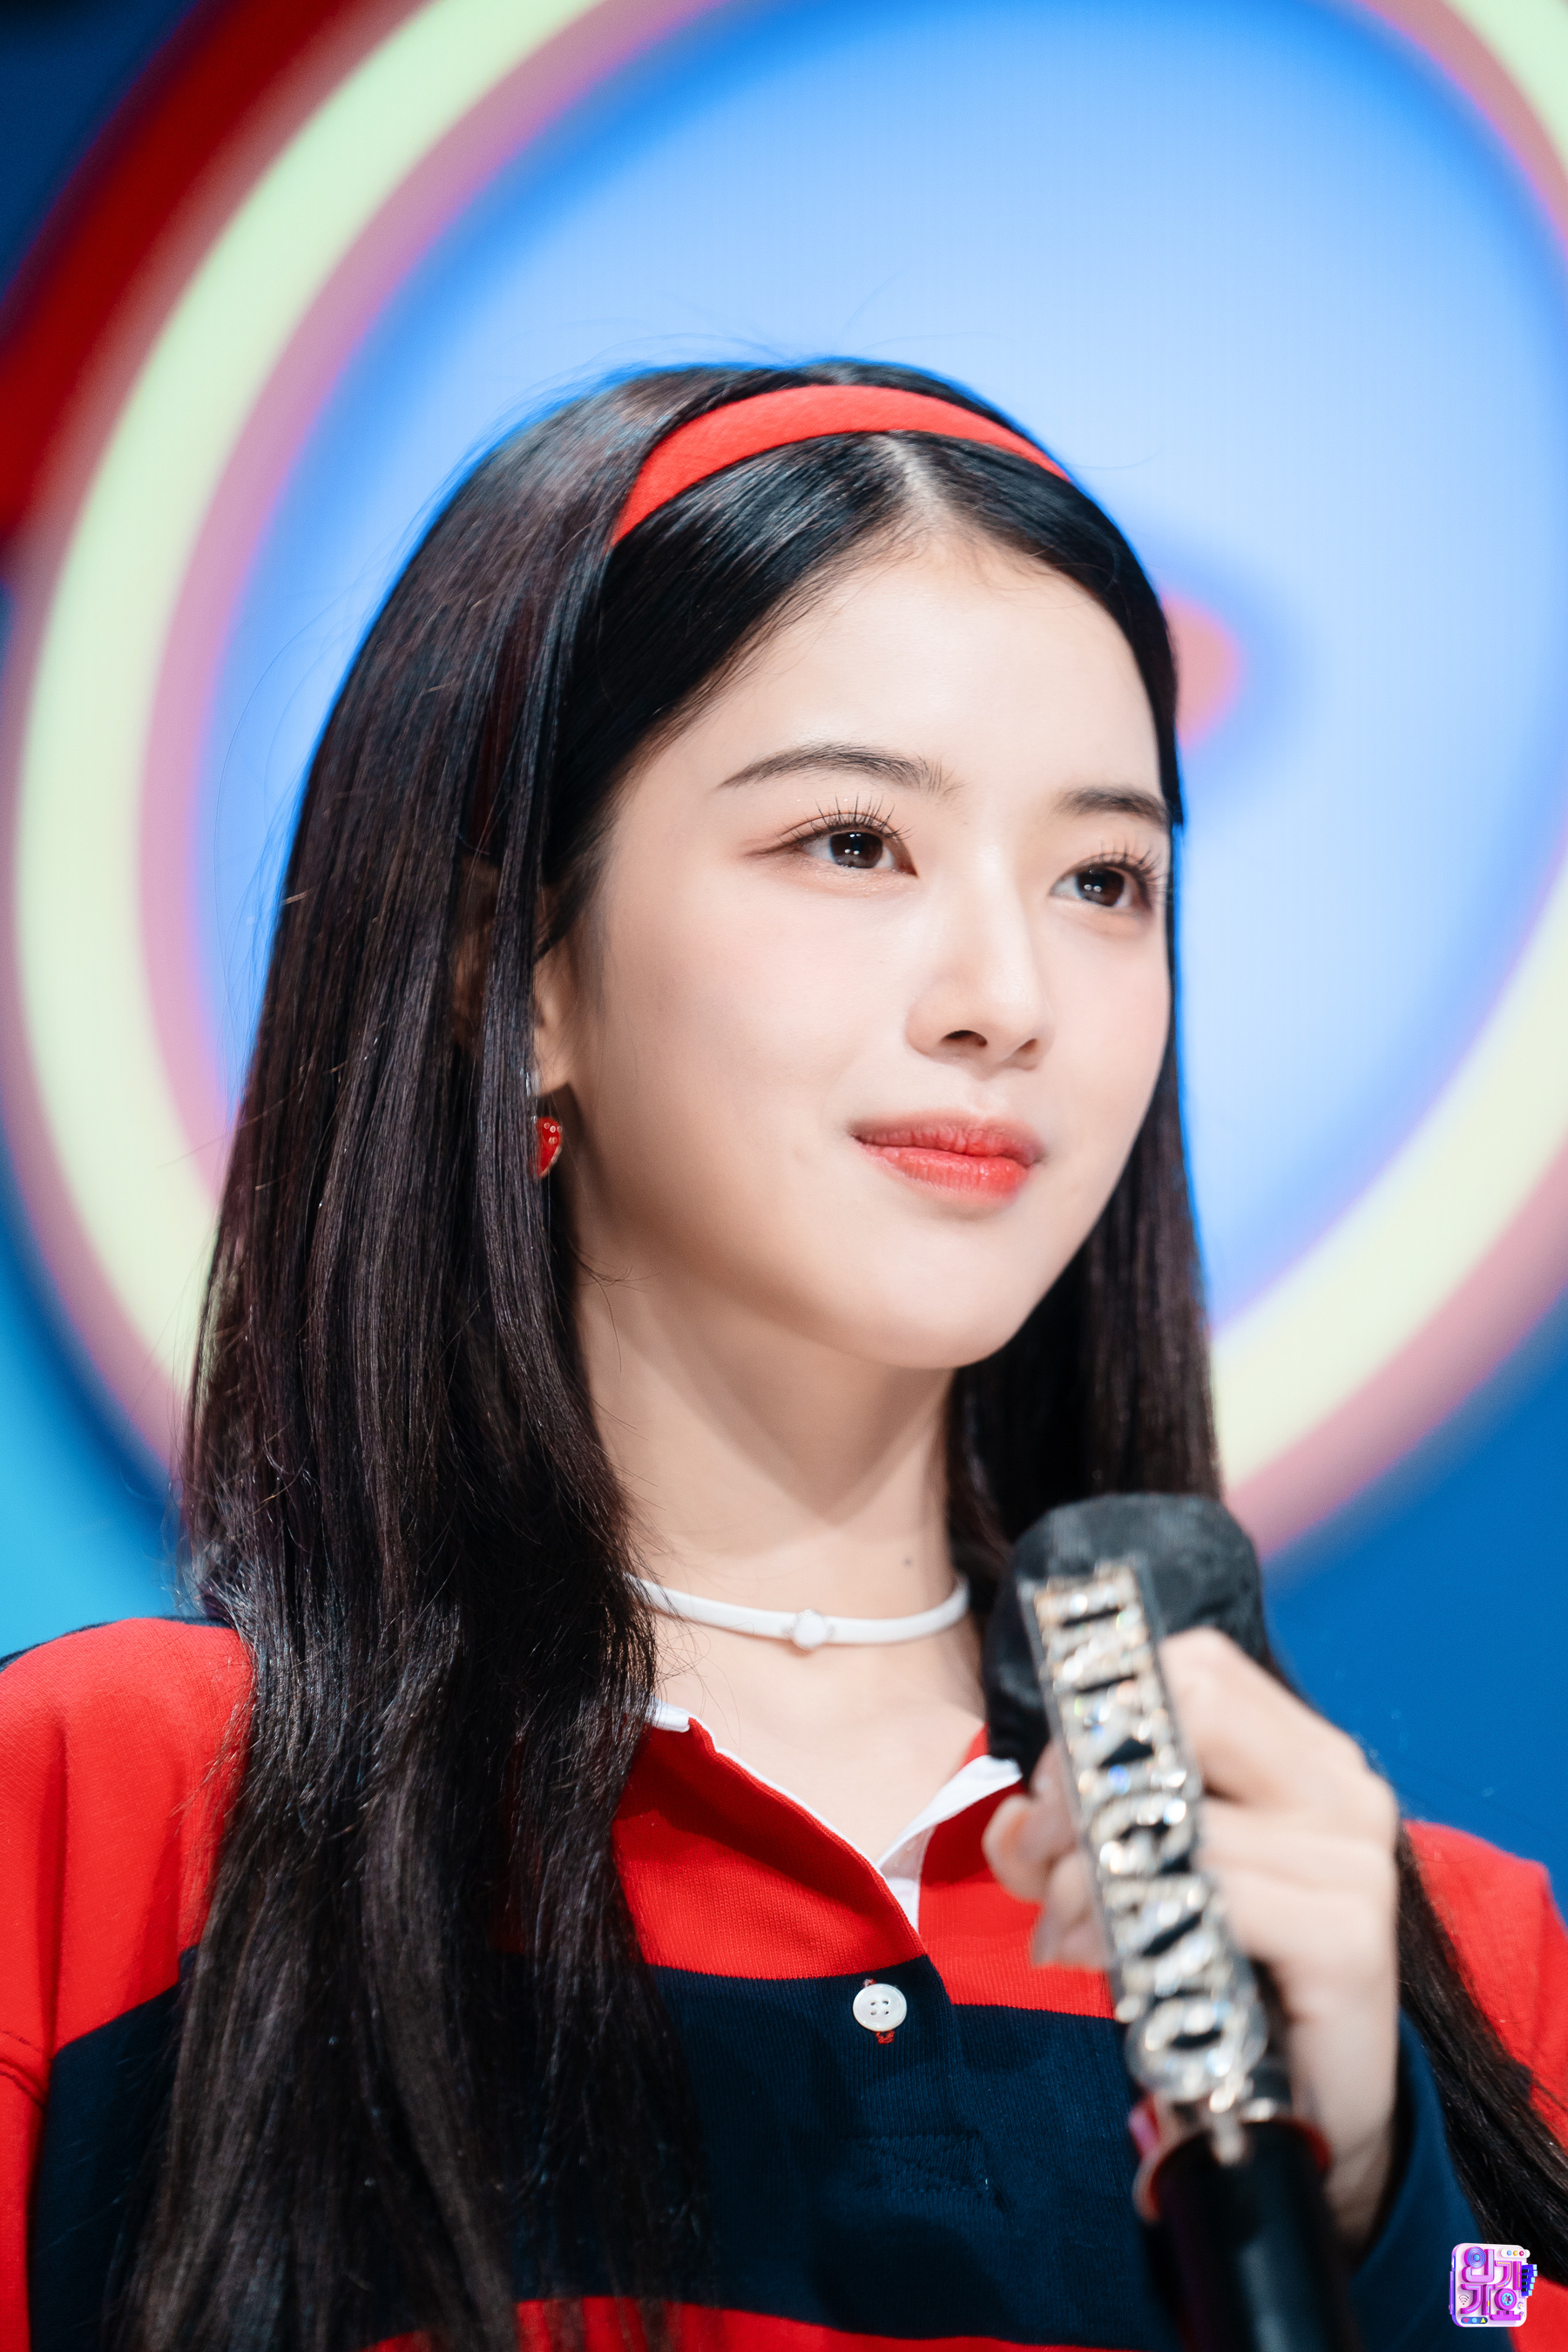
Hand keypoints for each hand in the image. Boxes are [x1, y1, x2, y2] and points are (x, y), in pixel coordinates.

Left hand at [982, 1626, 1400, 2254]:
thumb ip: (1063, 1839)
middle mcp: (1343, 1789)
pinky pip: (1214, 1894)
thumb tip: (1010, 1818)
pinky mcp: (1349, 1940)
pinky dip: (1132, 1927)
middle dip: (1088, 1778)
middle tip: (1043, 1855)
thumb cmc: (1219, 1976)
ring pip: (1180, 1815)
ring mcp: (1356, 1861)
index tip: (1052, 1791)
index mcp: (1303, 1755)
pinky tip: (1102, 1966)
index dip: (1102, 1715)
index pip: (1195, 1666)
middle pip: (1191, 1707)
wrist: (1308, 2116)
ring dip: (1087, 1878)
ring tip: (1060, 1933)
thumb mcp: (1130, 1887)